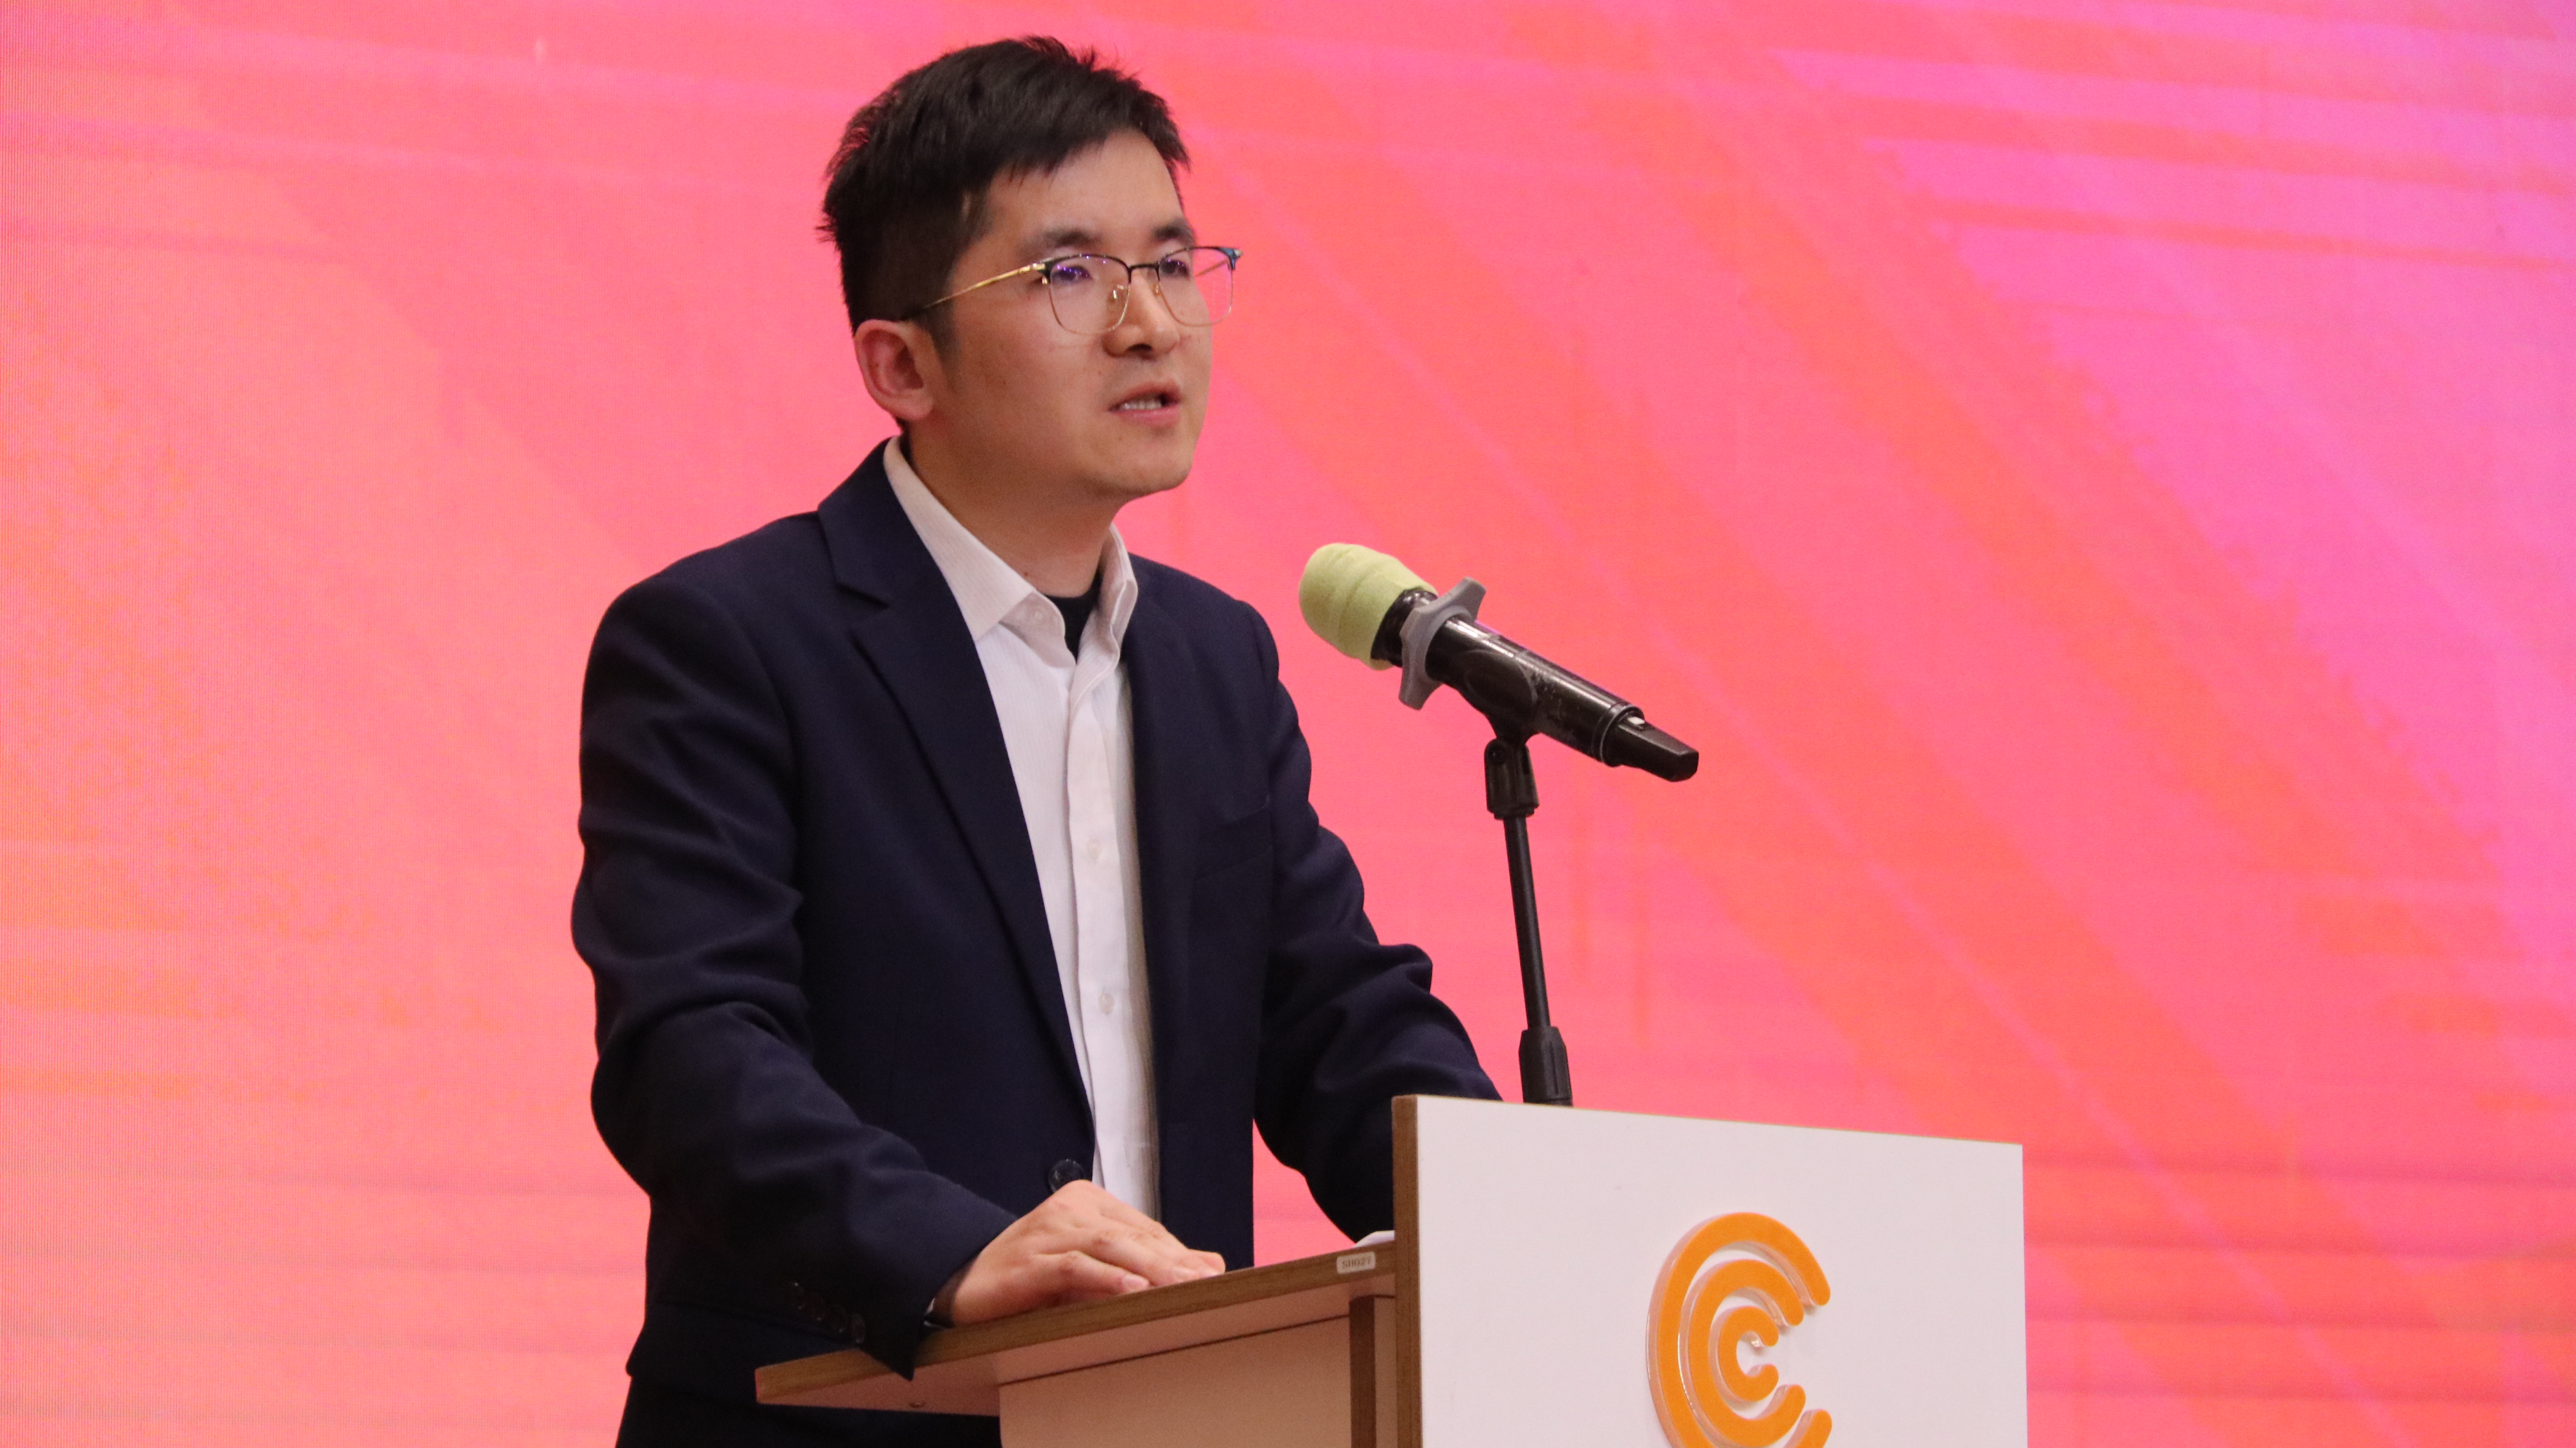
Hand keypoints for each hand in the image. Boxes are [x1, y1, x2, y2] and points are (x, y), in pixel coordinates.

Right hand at [935, 1180, 1225, 1325]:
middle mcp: (1070, 1209)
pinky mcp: (1029, 1261)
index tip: (1215, 1277)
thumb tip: (1210, 1265)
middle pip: (1134, 1236)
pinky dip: (1106, 1279)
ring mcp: (1047, 1231)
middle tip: (1209, 1284)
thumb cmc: (1032, 1277)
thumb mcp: (1091, 1266)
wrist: (960, 1280)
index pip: (1146, 1229)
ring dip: (1151, 1269)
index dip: (1181, 1254)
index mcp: (1089, 1202)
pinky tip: (1133, 1292)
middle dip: (1175, 1262)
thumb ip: (1142, 1262)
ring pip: (1110, 1247)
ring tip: (1184, 1287)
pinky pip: (1074, 1267)